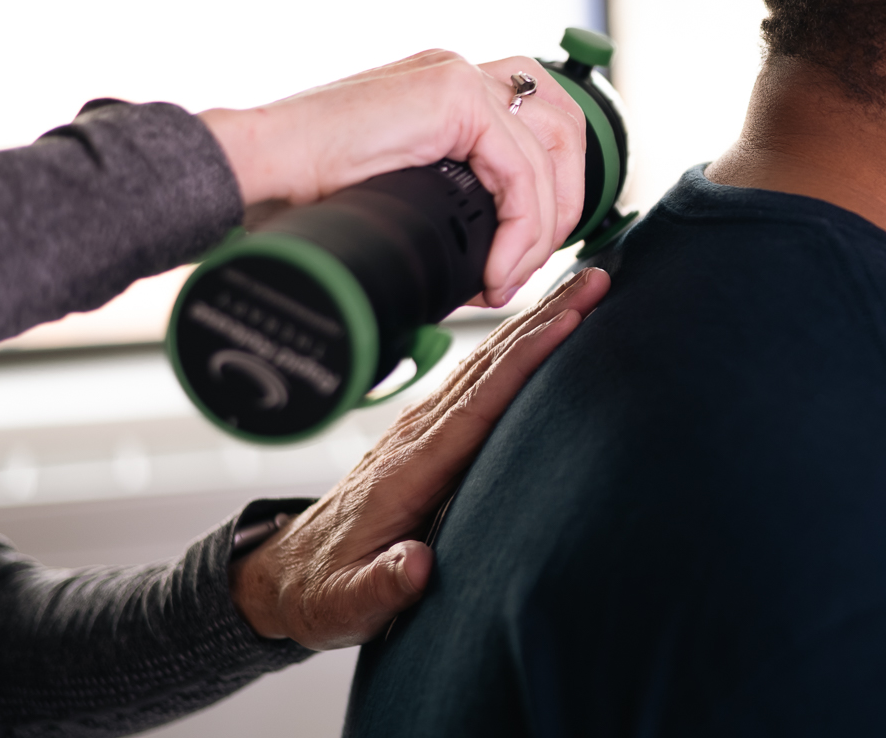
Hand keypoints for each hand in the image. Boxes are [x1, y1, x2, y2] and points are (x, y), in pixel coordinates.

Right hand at [200, 49, 585, 304]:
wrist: (254, 172)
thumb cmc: (308, 193)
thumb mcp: (401, 192)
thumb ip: (450, 199)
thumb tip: (495, 257)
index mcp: (448, 93)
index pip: (541, 128)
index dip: (551, 194)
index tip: (521, 256)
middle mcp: (460, 74)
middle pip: (563, 129)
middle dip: (562, 207)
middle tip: (523, 270)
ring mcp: (458, 76)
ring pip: (550, 153)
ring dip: (539, 230)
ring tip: (502, 281)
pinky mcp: (454, 93)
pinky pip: (521, 169)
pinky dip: (519, 229)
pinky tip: (492, 270)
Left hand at [228, 266, 610, 648]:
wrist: (289, 575)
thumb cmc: (326, 589)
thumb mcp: (346, 604)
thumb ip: (381, 588)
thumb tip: (418, 568)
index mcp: (409, 469)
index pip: (479, 402)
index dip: (526, 359)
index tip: (570, 322)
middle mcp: (417, 435)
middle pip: (491, 364)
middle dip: (545, 318)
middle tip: (596, 280)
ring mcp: (422, 427)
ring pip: (487, 362)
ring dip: (535, 321)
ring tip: (583, 289)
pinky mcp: (428, 430)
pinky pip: (480, 376)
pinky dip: (516, 344)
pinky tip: (541, 327)